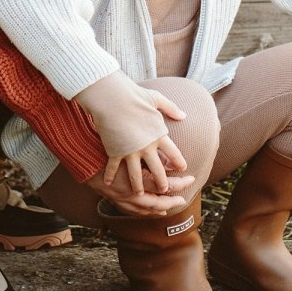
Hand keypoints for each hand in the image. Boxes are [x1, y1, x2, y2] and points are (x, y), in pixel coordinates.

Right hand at [74, 72, 194, 214]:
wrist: (112, 98)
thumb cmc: (134, 96)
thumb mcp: (156, 99)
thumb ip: (171, 108)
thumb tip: (183, 115)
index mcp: (159, 135)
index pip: (174, 154)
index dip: (179, 163)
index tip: (181, 168)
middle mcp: (147, 147)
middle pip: (158, 171)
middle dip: (163, 183)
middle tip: (164, 190)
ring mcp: (130, 152)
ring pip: (137, 176)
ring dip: (139, 186)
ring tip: (140, 194)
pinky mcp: (115, 151)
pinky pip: (113, 167)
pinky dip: (110, 175)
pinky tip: (108, 182)